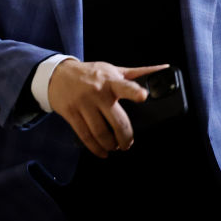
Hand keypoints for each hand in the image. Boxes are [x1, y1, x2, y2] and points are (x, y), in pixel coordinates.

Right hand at [48, 59, 168, 157]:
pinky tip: (102, 151)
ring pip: (100, 132)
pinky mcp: (71, 113)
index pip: (125, 86)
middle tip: (127, 143)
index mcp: (110, 80)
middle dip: (125, 138)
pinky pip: (85, 136)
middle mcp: (97, 92)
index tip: (142, 96)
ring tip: (115, 146)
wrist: (57, 74)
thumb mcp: (112, 69)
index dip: (134, 91)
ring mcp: (83, 104)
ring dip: (111, 144)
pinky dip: (96, 148)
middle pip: (116, 121)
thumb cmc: (90, 73)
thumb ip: (137, 73)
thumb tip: (163, 70)